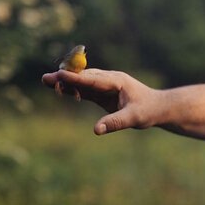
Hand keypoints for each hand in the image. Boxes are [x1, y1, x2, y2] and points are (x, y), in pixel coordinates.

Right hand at [42, 69, 162, 134]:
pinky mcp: (103, 93)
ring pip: (83, 81)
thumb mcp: (134, 118)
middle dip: (65, 77)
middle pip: (84, 77)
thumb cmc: (149, 110)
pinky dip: (73, 88)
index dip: (75, 78)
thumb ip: (116, 122)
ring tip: (46, 81)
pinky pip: (85, 89)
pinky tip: (60, 88)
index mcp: (116, 81)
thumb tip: (96, 130)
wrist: (158, 107)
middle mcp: (109, 80)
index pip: (92, 80)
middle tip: (45, 78)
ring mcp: (106, 85)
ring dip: (66, 81)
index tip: (59, 74)